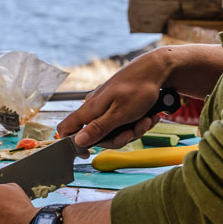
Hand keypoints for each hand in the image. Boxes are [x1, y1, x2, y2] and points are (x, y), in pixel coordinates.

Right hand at [57, 48, 171, 148]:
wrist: (156, 70)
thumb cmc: (138, 88)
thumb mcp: (119, 114)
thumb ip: (98, 128)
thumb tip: (78, 141)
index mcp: (90, 109)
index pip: (66, 128)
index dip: (73, 144)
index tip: (87, 153)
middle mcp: (95, 107)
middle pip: (97, 135)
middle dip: (118, 138)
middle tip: (132, 131)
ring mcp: (107, 105)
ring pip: (114, 130)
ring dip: (133, 130)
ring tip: (145, 120)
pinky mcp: (118, 104)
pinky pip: (124, 122)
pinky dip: (138, 122)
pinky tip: (148, 116)